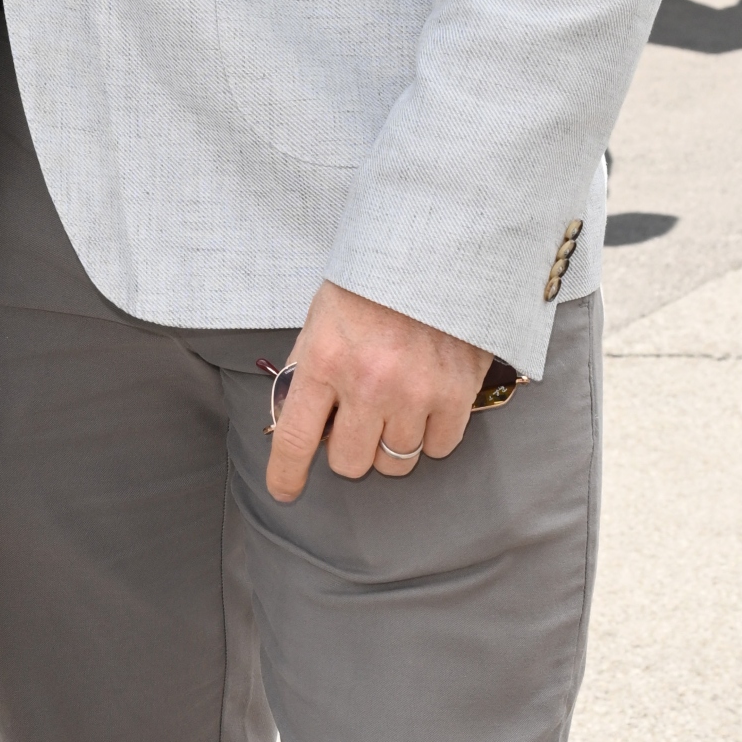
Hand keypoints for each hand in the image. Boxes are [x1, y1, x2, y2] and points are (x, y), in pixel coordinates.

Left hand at [265, 280, 492, 503]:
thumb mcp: (322, 321)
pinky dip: (432, 435)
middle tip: (360, 420)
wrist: (437, 250)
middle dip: (350, 449)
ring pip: (396, 462)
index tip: (285, 491)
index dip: (286, 474)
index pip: (295, 439)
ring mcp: (414, 392)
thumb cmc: (373, 285)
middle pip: (350, 463)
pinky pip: (439, 448)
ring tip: (397, 405)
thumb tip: (303, 429)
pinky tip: (427, 405)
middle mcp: (367, 383)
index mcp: (323, 361)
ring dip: (392, 443)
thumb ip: (310, 375)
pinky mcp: (456, 393)